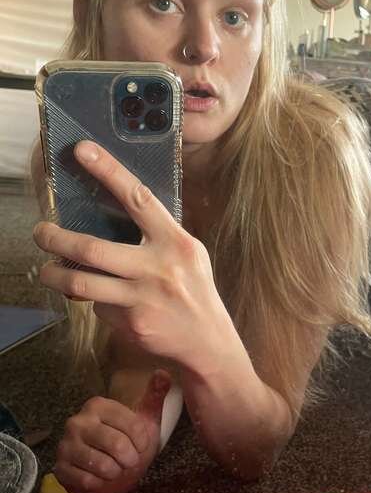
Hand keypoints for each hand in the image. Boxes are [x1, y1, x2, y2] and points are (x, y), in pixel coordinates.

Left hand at [32, 140, 227, 367]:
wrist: (208, 342)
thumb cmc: (195, 292)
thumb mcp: (189, 255)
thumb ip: (158, 237)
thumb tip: (115, 216)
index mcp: (175, 243)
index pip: (138, 199)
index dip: (109, 172)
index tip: (83, 151)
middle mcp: (159, 268)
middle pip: (92, 248)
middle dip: (56, 239)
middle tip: (40, 232)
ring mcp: (143, 298)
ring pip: (83, 283)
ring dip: (56, 276)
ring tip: (47, 271)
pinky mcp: (132, 324)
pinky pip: (100, 307)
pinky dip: (99, 302)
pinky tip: (111, 304)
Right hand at [54, 369, 171, 492]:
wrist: (108, 471)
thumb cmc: (128, 442)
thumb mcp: (145, 418)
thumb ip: (155, 395)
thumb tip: (164, 372)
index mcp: (98, 405)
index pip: (133, 426)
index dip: (143, 442)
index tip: (140, 445)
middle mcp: (78, 421)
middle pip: (118, 445)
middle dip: (130, 459)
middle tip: (129, 461)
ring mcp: (66, 445)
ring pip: (103, 465)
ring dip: (116, 472)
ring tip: (115, 468)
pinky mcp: (60, 468)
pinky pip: (87, 481)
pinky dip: (100, 484)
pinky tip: (99, 477)